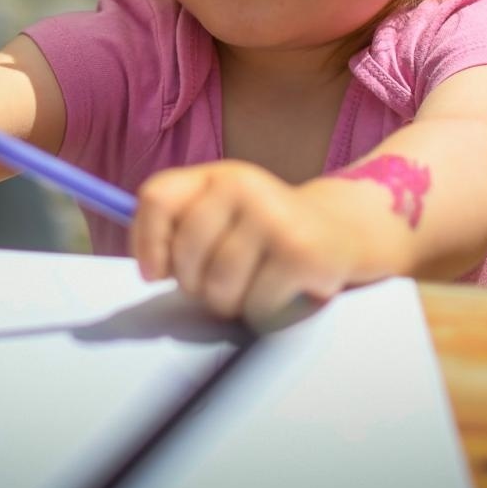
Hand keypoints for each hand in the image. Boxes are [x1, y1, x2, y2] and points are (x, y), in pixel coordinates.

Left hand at [129, 160, 365, 322]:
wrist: (340, 232)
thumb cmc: (264, 233)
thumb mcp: (221, 215)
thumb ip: (179, 230)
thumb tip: (149, 269)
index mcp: (216, 175)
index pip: (157, 198)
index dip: (146, 241)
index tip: (155, 274)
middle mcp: (243, 186)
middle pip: (186, 256)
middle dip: (196, 286)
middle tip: (221, 283)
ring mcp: (273, 217)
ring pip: (218, 288)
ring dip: (231, 303)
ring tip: (253, 286)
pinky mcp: (300, 252)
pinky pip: (255, 305)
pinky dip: (263, 312)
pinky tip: (281, 292)